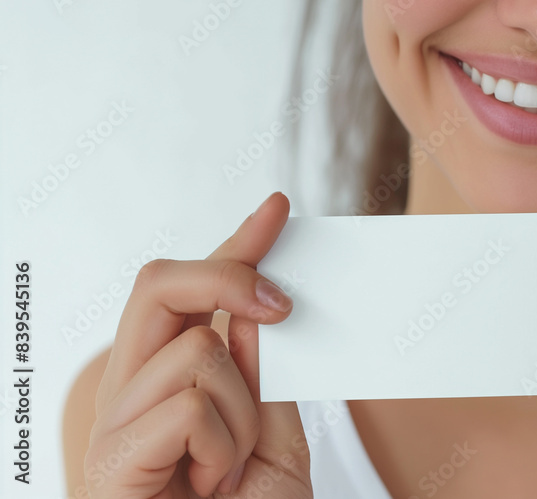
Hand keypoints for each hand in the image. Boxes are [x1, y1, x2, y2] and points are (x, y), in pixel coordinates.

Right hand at [85, 192, 311, 497]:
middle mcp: (126, 393)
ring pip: (198, 352)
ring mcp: (112, 425)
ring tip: (232, 468)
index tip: (279, 209)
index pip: (188, 292)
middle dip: (227, 275)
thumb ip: (261, 371)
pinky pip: (190, 404)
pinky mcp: (109, 461)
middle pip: (158, 286)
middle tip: (283, 304)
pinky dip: (224, 444)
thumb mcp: (272, 432)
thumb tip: (261, 304)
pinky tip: (214, 482)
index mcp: (163, 381)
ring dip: (242, 412)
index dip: (234, 244)